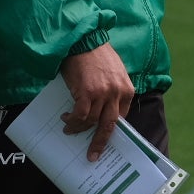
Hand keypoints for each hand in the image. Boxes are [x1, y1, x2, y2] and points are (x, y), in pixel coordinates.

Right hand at [59, 41, 133, 162]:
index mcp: (127, 89)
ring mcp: (102, 93)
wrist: (82, 39)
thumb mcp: (112, 72)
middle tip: (93, 155)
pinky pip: (80, 115)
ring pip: (92, 121)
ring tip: (69, 128)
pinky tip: (66, 118)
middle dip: (100, 142)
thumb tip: (101, 110)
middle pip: (110, 125)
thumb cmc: (95, 54)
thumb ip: (112, 90)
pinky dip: (73, 121)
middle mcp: (117, 92)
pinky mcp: (86, 92)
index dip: (109, 129)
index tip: (103, 138)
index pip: (121, 117)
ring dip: (79, 128)